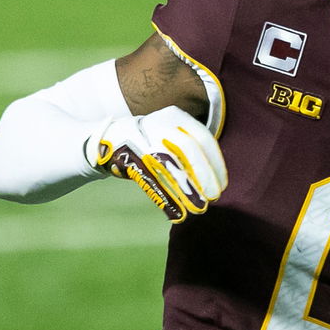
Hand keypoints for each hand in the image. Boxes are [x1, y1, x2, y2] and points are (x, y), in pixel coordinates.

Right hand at [87, 106, 226, 221]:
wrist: (108, 137)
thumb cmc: (152, 141)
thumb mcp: (173, 135)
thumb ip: (193, 152)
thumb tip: (216, 181)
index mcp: (176, 117)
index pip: (203, 137)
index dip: (215, 163)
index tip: (222, 185)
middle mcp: (159, 123)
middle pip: (187, 148)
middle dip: (203, 175)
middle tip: (214, 197)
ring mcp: (141, 137)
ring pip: (168, 165)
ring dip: (185, 189)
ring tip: (199, 208)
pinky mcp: (127, 155)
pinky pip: (149, 178)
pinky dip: (165, 197)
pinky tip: (177, 212)